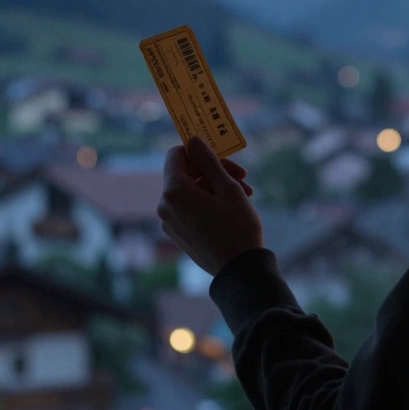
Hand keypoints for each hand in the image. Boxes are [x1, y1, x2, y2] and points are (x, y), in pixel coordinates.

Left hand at [157, 136, 263, 275]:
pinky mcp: (177, 235)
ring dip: (214, 188)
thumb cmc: (237, 226)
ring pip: (190, 192)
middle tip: (243, 177)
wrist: (238, 269)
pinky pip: (189, 209)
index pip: (176, 154)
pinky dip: (207, 204)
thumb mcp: (227, 187)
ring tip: (243, 195)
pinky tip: (230, 210)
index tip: (222, 157)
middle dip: (213, 172)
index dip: (198, 151)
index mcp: (174, 191)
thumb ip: (208, 161)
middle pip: (185, 174)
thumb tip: (193, 139)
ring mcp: (169, 223)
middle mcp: (165, 206)